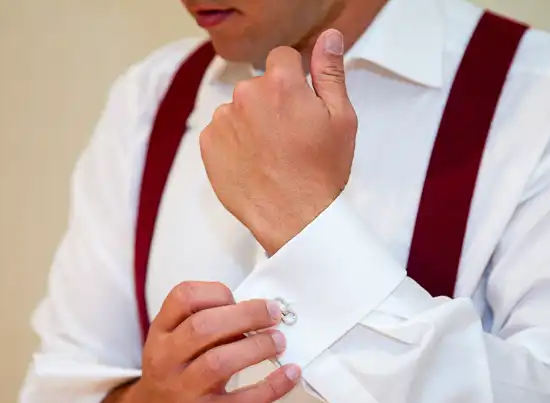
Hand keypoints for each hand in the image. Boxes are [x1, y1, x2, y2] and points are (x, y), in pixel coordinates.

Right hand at [123, 281, 299, 402]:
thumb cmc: (173, 373)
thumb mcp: (174, 343)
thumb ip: (204, 324)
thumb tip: (256, 312)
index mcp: (161, 332)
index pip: (183, 297)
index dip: (216, 292)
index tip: (238, 299)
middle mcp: (167, 359)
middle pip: (203, 327)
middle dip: (245, 315)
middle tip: (273, 314)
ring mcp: (185, 391)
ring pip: (219, 362)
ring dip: (256, 347)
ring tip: (279, 341)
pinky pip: (243, 401)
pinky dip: (272, 386)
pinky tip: (290, 374)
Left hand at [199, 29, 357, 255]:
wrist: (294, 218)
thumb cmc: (321, 172)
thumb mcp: (341, 118)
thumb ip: (330, 72)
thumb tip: (328, 37)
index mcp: (281, 83)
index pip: (282, 58)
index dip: (293, 79)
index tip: (300, 105)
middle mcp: (247, 95)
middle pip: (259, 84)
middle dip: (272, 102)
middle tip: (289, 136)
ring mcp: (223, 120)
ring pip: (238, 108)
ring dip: (250, 122)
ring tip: (270, 154)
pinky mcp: (208, 144)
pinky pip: (221, 131)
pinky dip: (233, 142)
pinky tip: (253, 163)